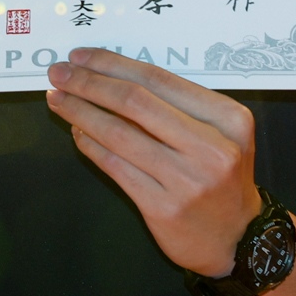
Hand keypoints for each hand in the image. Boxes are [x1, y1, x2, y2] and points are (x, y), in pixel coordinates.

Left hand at [45, 48, 263, 277]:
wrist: (237, 238)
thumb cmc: (221, 176)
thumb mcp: (219, 134)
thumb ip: (177, 107)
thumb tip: (111, 78)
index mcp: (229, 118)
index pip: (160, 80)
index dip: (114, 65)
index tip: (82, 57)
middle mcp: (211, 148)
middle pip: (135, 102)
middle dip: (89, 83)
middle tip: (59, 73)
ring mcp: (186, 180)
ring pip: (119, 134)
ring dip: (81, 112)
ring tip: (58, 99)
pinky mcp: (163, 207)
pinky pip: (115, 166)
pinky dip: (90, 145)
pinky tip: (78, 132)